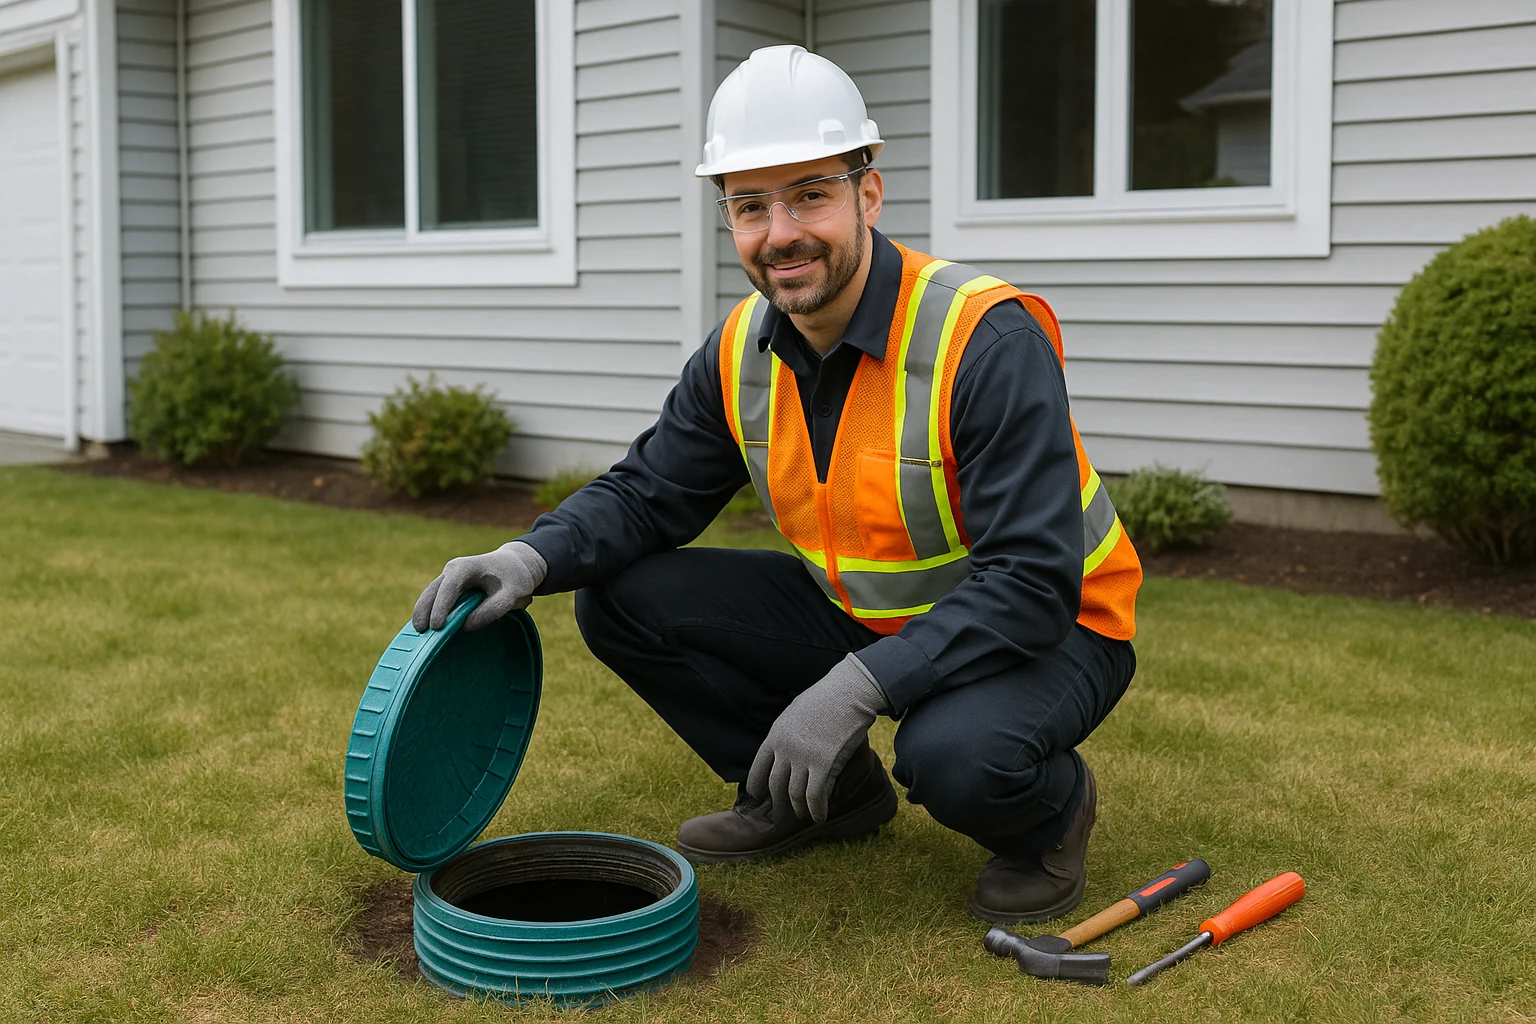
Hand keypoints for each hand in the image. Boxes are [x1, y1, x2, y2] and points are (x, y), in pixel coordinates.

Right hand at [412, 541, 547, 632]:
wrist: (514, 566)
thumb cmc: (514, 580)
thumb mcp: (511, 595)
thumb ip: (492, 609)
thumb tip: (466, 626)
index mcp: (466, 567)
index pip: (450, 587)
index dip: (442, 606)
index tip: (437, 626)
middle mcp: (453, 570)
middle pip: (433, 590)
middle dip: (424, 610)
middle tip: (421, 631)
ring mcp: (448, 578)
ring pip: (429, 594)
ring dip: (422, 612)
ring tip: (418, 633)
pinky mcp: (449, 588)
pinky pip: (435, 599)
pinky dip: (429, 612)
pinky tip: (425, 628)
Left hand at [746, 654, 889, 821]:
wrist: (848, 693)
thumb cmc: (826, 698)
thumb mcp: (795, 712)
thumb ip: (787, 732)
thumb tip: (785, 746)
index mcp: (775, 735)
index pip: (758, 767)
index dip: (756, 785)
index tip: (758, 795)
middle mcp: (785, 749)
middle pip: (776, 785)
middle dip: (779, 802)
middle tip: (783, 812)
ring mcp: (803, 758)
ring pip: (795, 794)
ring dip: (798, 808)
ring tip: (803, 814)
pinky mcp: (823, 764)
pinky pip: (815, 796)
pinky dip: (816, 810)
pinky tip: (820, 816)